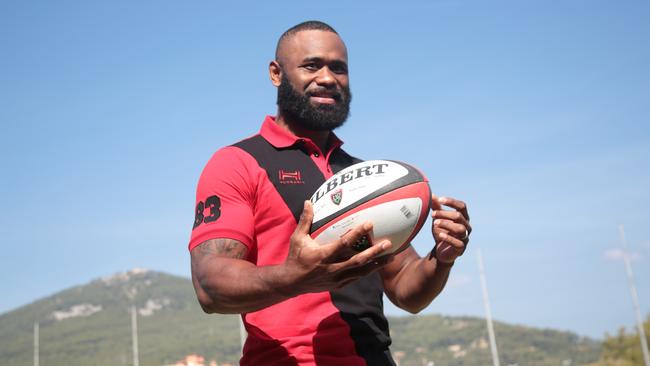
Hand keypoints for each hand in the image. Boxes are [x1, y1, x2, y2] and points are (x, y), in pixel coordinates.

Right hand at [278, 201, 393, 294]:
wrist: (292, 283)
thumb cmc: (295, 257)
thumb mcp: (297, 238)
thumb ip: (305, 220)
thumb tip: (308, 202)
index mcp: (323, 255)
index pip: (343, 244)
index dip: (357, 234)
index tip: (369, 224)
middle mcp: (332, 268)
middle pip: (358, 260)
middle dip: (374, 252)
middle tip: (388, 242)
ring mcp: (337, 278)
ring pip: (361, 271)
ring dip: (377, 264)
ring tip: (392, 256)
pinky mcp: (339, 285)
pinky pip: (357, 278)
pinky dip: (369, 271)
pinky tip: (379, 265)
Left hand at [430, 194, 470, 263]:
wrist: (441, 251)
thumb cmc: (442, 231)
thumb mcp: (438, 219)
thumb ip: (436, 208)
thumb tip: (431, 195)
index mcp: (463, 217)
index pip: (462, 206)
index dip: (451, 202)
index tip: (439, 199)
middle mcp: (466, 226)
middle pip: (458, 216)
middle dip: (444, 214)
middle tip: (432, 214)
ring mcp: (465, 237)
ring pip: (460, 229)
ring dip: (447, 224)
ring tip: (435, 223)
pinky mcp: (461, 248)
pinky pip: (458, 242)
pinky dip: (448, 238)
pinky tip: (440, 234)